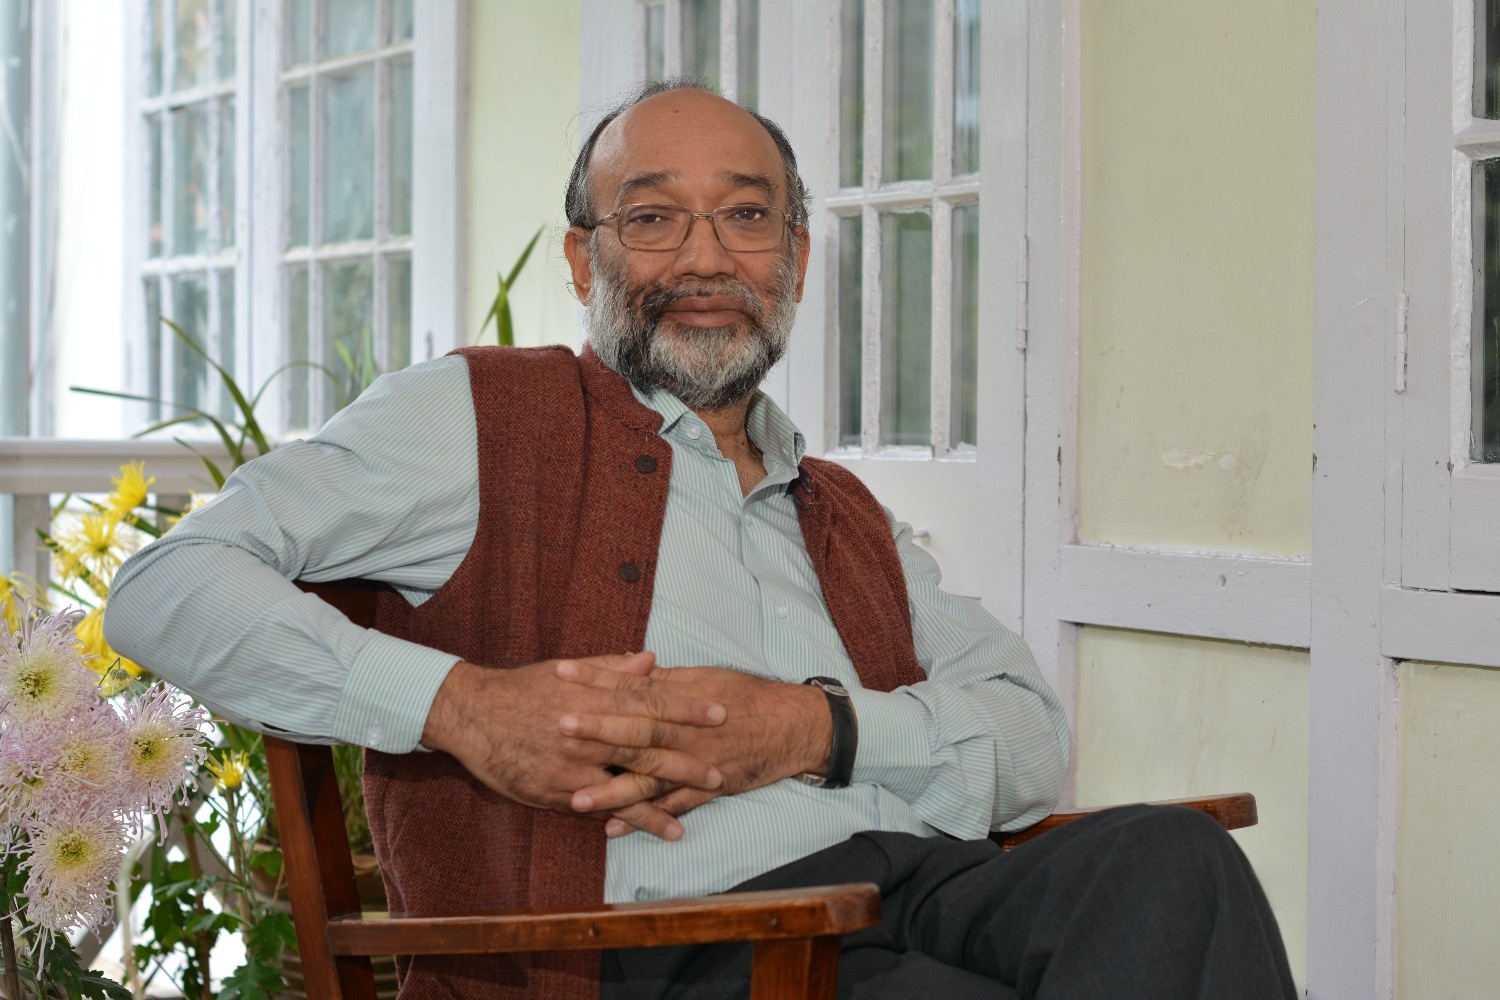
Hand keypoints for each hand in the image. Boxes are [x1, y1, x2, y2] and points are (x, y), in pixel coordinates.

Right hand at [419, 654, 727, 838]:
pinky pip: (591, 810)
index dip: (687, 709)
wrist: (473, 714)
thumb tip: (651, 659)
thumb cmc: (524, 688)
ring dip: (655, 808)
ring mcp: (571, 767)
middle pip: (645, 751)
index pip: (651, 703)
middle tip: (718, 774)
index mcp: (596, 700)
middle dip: (683, 765)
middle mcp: (588, 735)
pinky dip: (616, 822)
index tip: (719, 714)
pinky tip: (634, 834)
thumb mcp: (569, 669)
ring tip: (683, 826)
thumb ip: (613, 668)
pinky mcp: (553, 792)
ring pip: (621, 790)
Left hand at [554, 661, 832, 834]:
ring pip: (649, 777)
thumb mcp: (704, 679)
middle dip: (597, 730)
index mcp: (681, 699)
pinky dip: (643, 819)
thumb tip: (628, 666)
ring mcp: (695, 763)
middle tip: (560, 727)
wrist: (792, 726)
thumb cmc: (747, 697)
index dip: (596, 679)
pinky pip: (670, 807)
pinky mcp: (706, 789)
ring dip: (612, 789)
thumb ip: (662, 678)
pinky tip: (613, 829)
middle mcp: (685, 731)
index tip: (561, 671)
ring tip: (576, 799)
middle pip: (635, 730)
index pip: (632, 686)